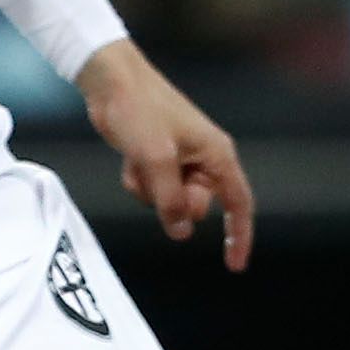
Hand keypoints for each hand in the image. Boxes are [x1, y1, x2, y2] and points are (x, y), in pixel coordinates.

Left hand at [77, 40, 254, 270]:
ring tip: (138, 159)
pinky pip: (152, 190)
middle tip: (156, 173)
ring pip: (169, 202)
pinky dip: (139, 181)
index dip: (239, 236)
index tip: (234, 266)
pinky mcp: (159, 160)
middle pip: (195, 208)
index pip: (239, 204)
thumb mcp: (155, 159)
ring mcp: (180, 161)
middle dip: (172, 202)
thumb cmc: (139, 110)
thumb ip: (170, 200)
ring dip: (150, 191)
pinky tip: (129, 158)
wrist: (110, 82)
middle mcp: (204, 160)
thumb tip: (181, 234)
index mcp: (216, 155)